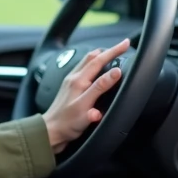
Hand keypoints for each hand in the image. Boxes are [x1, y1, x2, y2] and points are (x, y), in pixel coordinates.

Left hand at [42, 39, 129, 153]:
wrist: (50, 132)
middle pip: (92, 57)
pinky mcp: (70, 89)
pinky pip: (83, 70)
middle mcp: (73, 78)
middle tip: (122, 46)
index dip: (114, 51)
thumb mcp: (86, 106)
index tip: (126, 44)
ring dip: (100, 55)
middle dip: (109, 50)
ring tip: (110, 53)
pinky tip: (95, 69)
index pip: (99, 60)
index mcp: (78, 80)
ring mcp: (70, 83)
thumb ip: (100, 88)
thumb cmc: (66, 123)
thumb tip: (116, 73)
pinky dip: (92, 64)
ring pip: (86, 62)